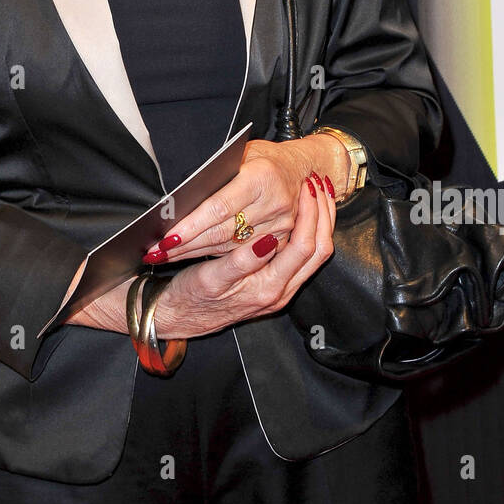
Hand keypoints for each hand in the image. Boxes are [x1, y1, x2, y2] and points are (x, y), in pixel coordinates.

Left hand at [141, 134, 347, 262]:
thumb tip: (180, 199)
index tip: (166, 238)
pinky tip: (192, 256)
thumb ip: (217, 174)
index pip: (218, 207)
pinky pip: (242, 253)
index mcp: (261, 177)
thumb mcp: (241, 155)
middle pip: (222, 231)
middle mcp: (274, 203)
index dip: (191, 225)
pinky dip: (214, 255)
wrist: (303, 168)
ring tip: (165, 256)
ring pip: (230, 247)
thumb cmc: (264, 158)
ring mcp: (281, 224)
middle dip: (186, 244)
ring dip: (195, 253)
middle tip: (156, 252)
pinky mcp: (283, 238)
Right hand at [153, 172, 335, 337]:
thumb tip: (267, 241)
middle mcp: (281, 292)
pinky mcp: (274, 286)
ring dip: (320, 224)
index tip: (306, 189)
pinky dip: (309, 233)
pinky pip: (304, 258)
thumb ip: (240, 263)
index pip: (304, 247)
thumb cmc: (191, 297)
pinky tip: (302, 215)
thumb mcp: (210, 279)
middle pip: (320, 251)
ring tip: (318, 195)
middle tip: (320, 185)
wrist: (179, 318)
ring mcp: (280, 290)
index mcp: (269, 288)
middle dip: (325, 216)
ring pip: (315, 256)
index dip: (310, 215)